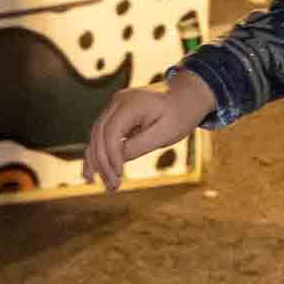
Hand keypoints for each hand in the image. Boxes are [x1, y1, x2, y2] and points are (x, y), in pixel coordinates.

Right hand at [81, 71, 214, 192]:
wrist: (187, 95)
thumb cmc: (180, 114)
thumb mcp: (165, 133)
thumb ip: (139, 145)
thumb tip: (117, 160)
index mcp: (130, 103)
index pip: (111, 132)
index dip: (111, 156)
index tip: (118, 176)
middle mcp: (117, 102)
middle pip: (99, 134)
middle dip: (103, 163)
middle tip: (112, 187)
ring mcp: (114, 106)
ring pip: (97, 135)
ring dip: (98, 161)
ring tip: (105, 185)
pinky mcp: (116, 114)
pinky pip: (103, 134)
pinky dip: (100, 152)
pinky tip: (95, 172)